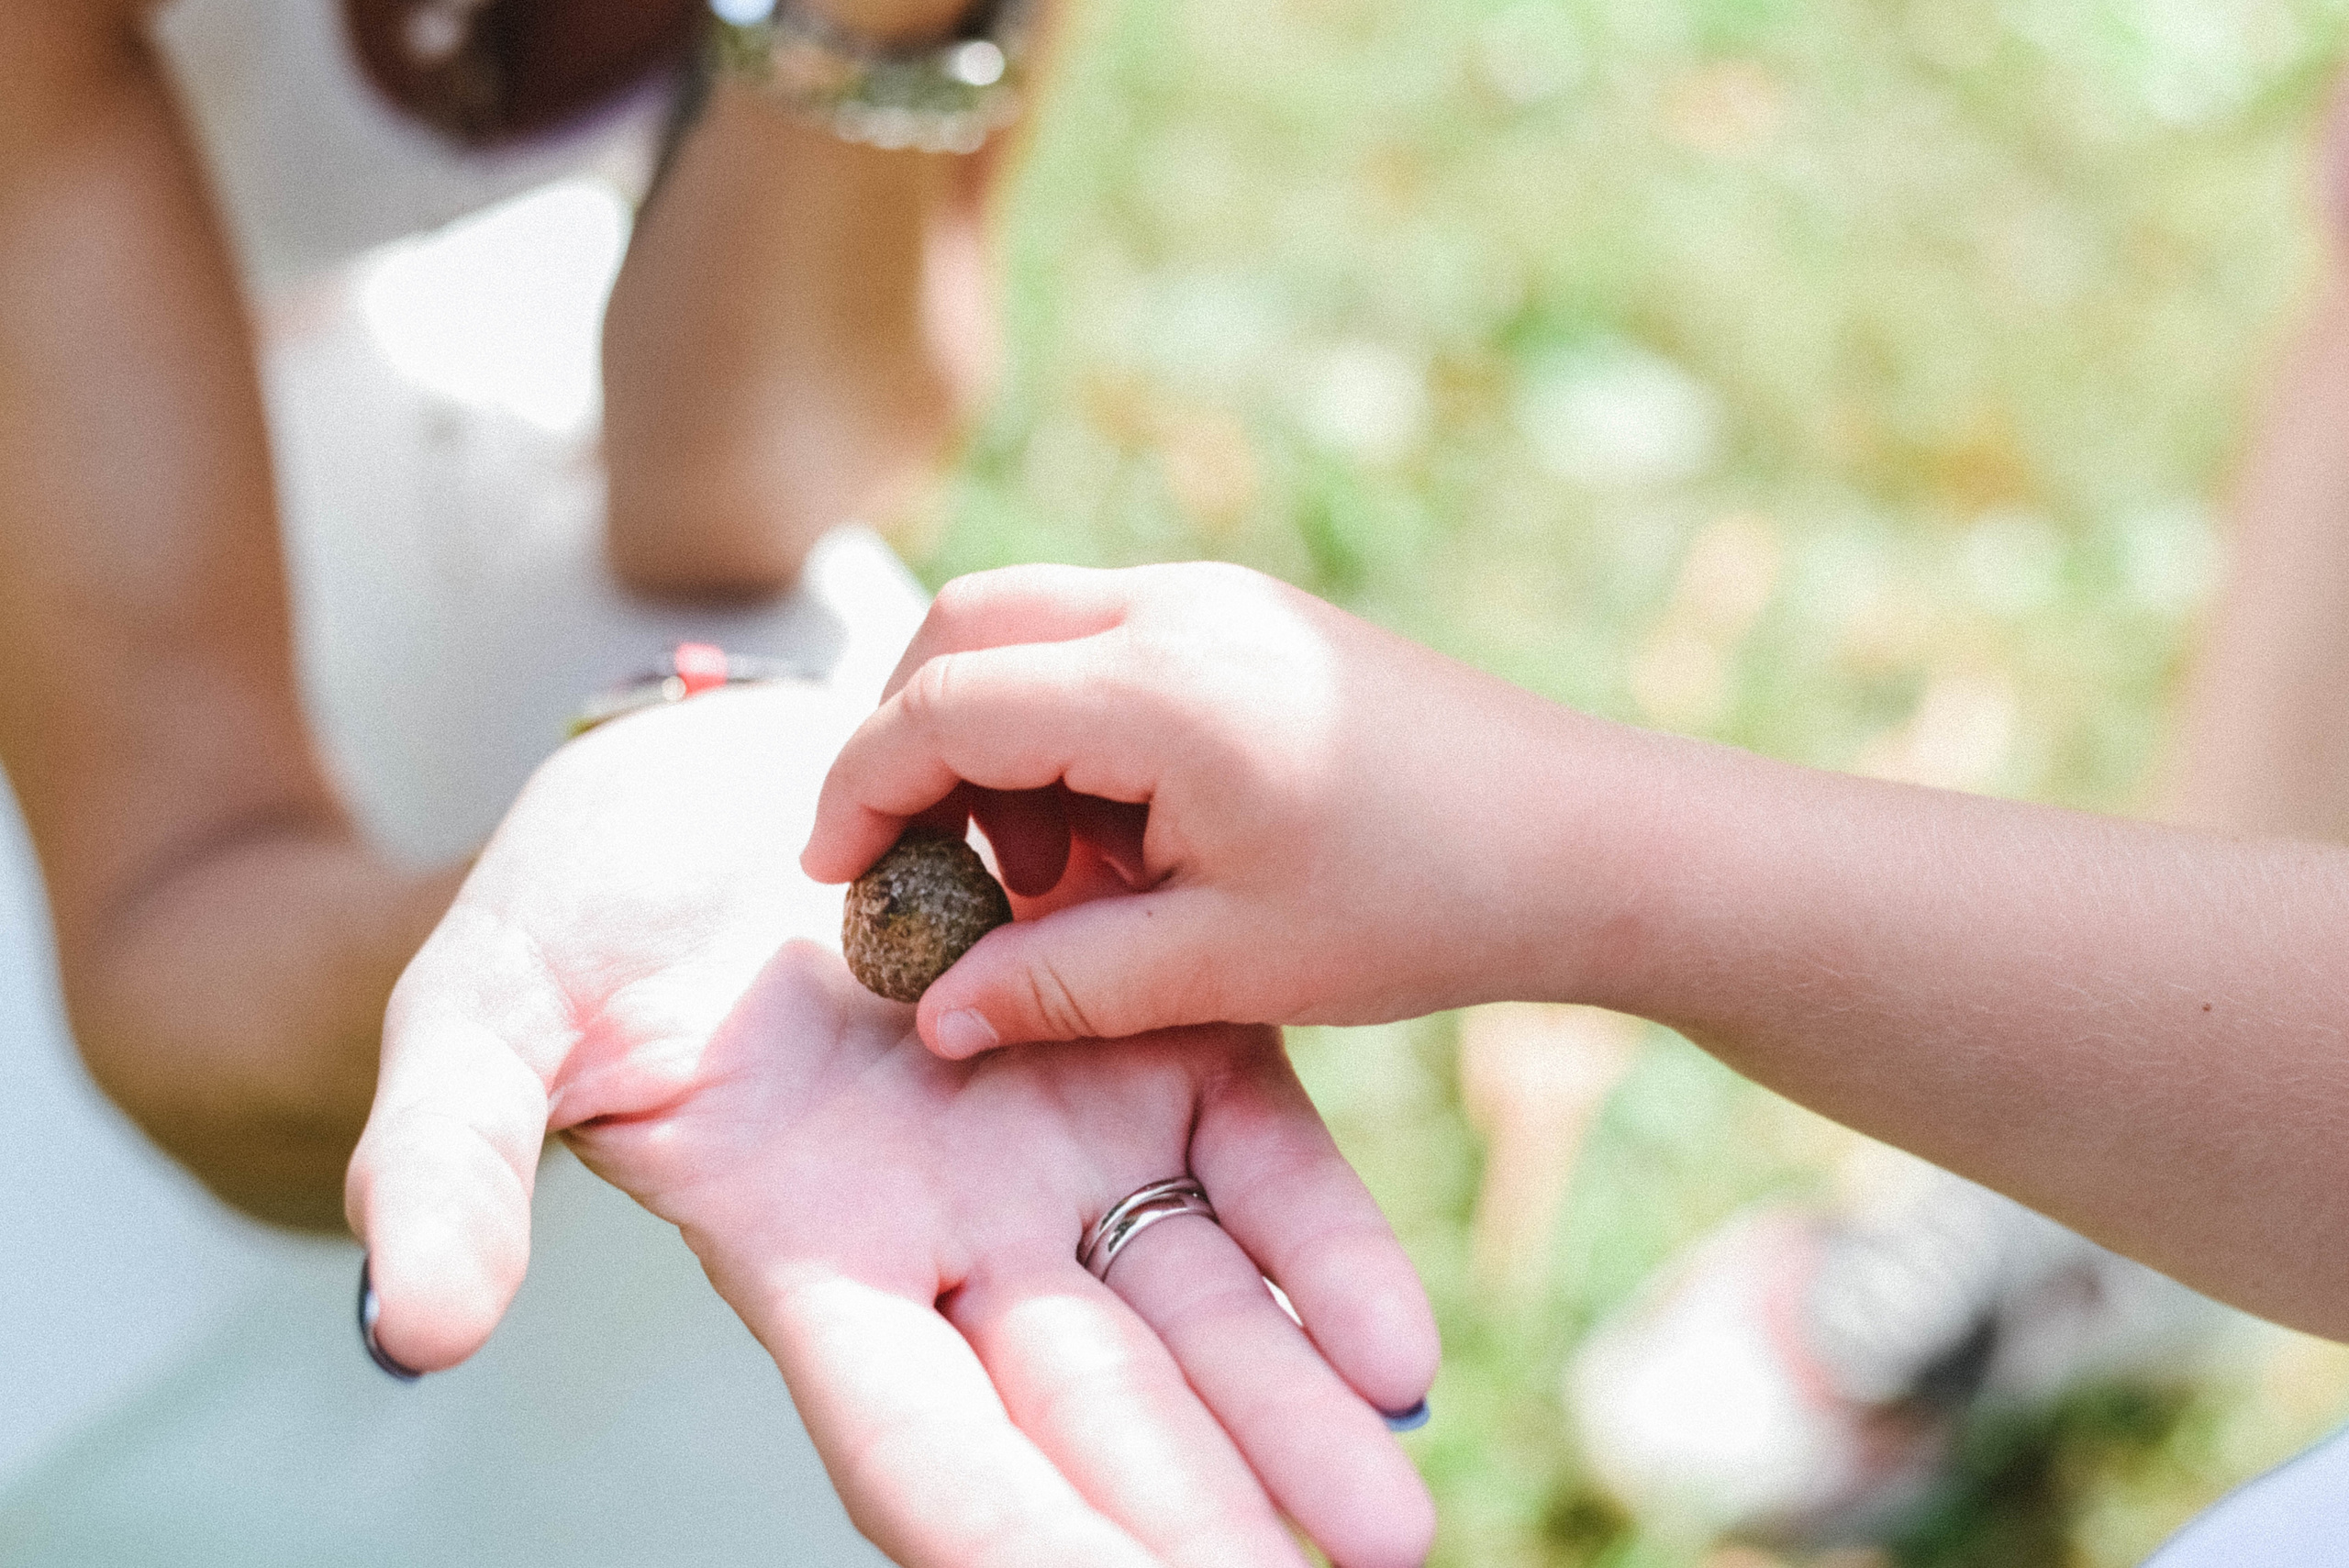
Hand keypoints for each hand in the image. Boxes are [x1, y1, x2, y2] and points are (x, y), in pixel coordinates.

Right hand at [346, 679, 1437, 1566]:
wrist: (720, 781)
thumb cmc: (575, 913)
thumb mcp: (481, 1025)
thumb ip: (452, 1162)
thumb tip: (415, 1330)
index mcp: (809, 1254)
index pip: (908, 1435)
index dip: (997, 1529)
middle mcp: (955, 1230)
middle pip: (1085, 1406)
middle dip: (1187, 1513)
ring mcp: (1061, 1140)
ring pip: (1192, 1307)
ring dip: (1290, 1418)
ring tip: (1386, 1526)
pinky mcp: (1145, 1039)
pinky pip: (1250, 1160)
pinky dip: (1321, 1252)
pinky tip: (1397, 1352)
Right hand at [803, 562, 1648, 1054]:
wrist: (1589, 840)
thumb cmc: (1423, 904)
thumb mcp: (1226, 965)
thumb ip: (1061, 983)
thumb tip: (931, 1013)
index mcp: (1161, 689)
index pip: (942, 705)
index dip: (860, 790)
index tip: (831, 880)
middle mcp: (1179, 609)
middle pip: (966, 626)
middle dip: (908, 740)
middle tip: (916, 866)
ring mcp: (1220, 599)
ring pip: (1031, 626)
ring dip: (993, 736)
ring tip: (1053, 882)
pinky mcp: (1251, 617)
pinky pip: (1105, 643)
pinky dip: (1065, 724)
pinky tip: (1119, 838)